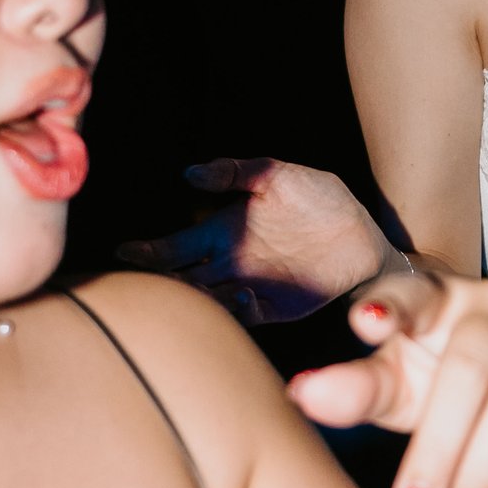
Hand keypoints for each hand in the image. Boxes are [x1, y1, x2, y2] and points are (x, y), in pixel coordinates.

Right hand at [119, 157, 390, 323]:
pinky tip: (238, 294)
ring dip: (194, 300)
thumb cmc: (320, 199)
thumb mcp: (277, 175)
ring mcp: (247, 288)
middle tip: (142, 284)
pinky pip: (244, 315)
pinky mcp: (273, 307)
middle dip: (160, 284)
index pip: (171, 248)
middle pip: (180, 280)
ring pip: (206, 302)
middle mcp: (227, 264)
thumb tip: (188, 172)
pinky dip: (236, 309)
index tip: (124, 252)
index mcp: (220, 232)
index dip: (146, 252)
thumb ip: (234, 172)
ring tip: (185, 290)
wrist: (364, 235)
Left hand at [289, 267, 487, 487]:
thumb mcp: (396, 392)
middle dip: (437, 451)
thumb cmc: (441, 393)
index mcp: (438, 298)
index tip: (366, 323)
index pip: (413, 294)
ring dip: (482, 470)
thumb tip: (302, 394)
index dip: (393, 307)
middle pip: (467, 371)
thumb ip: (357, 391)